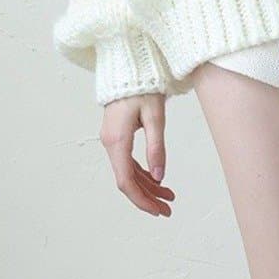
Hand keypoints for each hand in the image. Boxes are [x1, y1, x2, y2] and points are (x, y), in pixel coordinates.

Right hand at [99, 94, 174, 216]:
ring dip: (147, 187)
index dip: (141, 200)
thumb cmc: (142, 87)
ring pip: (128, 173)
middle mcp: (110, 143)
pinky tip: (157, 180)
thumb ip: (157, 147)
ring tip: (168, 197)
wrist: (128, 68)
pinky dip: (143, 174)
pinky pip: (128, 163)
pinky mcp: (117, 138)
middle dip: (147, 198)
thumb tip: (160, 176)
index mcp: (117, 140)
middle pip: (126, 181)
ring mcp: (112, 141)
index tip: (158, 211)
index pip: (126, 180)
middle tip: (168, 210)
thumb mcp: (155, 117)